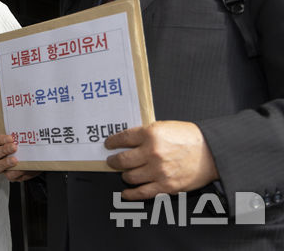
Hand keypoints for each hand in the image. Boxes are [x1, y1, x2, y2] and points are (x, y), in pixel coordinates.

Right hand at [0, 132, 39, 181]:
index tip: (10, 138)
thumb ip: (21, 134)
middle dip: (3, 150)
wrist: (37, 157)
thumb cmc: (26, 144)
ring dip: (4, 163)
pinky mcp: (9, 174)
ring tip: (15, 160)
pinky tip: (22, 168)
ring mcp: (1, 166)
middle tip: (14, 147)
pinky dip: (16, 172)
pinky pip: (8, 175)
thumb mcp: (23, 136)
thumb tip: (27, 131)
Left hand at [105, 120, 219, 199]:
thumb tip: (126, 141)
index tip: (108, 145)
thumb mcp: (164, 127)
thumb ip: (145, 134)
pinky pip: (142, 193)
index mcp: (151, 134)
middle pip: (123, 160)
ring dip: (124, 175)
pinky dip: (131, 194)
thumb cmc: (189, 138)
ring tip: (125, 173)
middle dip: (114, 161)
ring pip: (130, 176)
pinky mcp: (166, 186)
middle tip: (111, 161)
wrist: (212, 152)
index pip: (123, 138)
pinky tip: (126, 193)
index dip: (112, 142)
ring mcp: (159, 171)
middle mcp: (152, 153)